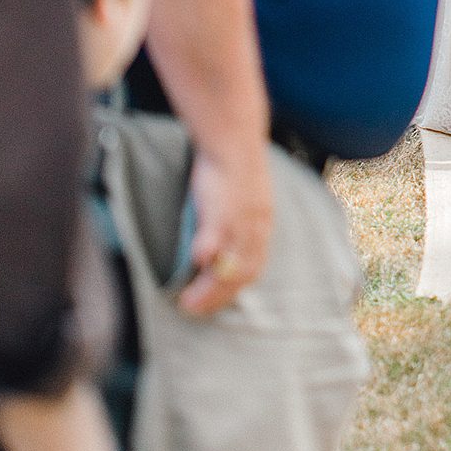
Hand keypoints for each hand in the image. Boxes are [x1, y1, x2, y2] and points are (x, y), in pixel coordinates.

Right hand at [176, 143, 273, 317]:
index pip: (253, 267)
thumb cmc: (235, 170)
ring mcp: (239, 218)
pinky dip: (208, 250)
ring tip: (188, 302)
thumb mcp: (245, 202)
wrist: (235, 139)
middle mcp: (255, 227)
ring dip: (209, 286)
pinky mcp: (220, 205)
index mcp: (262, 227)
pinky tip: (196, 262)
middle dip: (219, 296)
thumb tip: (219, 249)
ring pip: (228, 260)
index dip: (235, 288)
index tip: (218, 302)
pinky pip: (215, 233)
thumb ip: (235, 226)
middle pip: (241, 272)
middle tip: (196, 311)